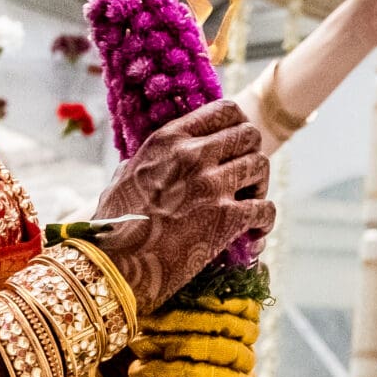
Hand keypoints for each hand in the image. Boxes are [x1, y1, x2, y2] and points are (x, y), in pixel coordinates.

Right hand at [91, 99, 275, 311]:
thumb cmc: (111, 226)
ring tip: (250, 204)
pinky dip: (265, 222)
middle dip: (252, 154)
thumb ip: (147, 163)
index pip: (224, 110)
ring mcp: (211, 185)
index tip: (239, 144)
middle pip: (249, 135)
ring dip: (260, 186)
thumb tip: (150, 161)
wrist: (111, 266)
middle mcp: (193, 155)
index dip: (240, 125)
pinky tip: (255, 234)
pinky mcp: (226, 218)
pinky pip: (265, 209)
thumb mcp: (125, 178)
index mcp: (168, 140)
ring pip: (261, 166)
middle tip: (244, 178)